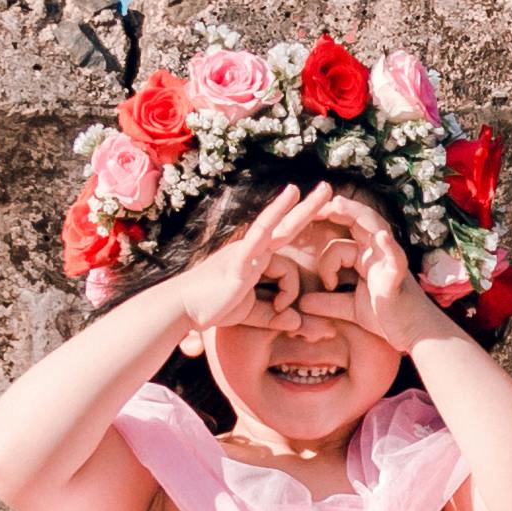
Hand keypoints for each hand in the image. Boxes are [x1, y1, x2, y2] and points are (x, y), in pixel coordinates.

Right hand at [168, 185, 334, 330]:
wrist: (183, 307)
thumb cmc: (212, 307)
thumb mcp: (250, 313)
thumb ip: (273, 317)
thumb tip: (297, 323)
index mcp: (256, 261)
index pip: (286, 265)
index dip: (291, 290)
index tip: (281, 311)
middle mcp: (252, 250)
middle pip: (286, 226)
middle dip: (308, 208)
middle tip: (328, 187)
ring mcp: (246, 252)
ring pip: (276, 227)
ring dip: (297, 208)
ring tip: (315, 188)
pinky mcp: (239, 259)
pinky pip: (258, 236)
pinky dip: (271, 219)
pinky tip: (287, 198)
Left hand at [281, 186, 449, 345]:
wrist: (413, 335)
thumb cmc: (387, 319)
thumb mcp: (351, 309)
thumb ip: (328, 303)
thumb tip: (302, 303)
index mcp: (367, 259)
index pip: (341, 242)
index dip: (325, 250)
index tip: (304, 225)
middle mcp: (379, 254)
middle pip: (359, 221)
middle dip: (337, 209)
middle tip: (313, 205)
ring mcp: (389, 261)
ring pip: (374, 228)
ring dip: (356, 214)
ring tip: (337, 205)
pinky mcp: (398, 277)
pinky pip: (395, 258)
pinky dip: (389, 247)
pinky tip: (382, 237)